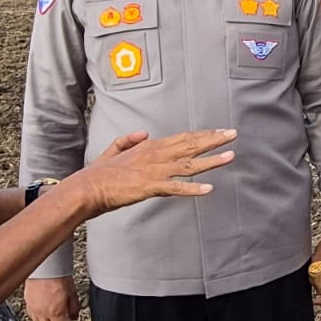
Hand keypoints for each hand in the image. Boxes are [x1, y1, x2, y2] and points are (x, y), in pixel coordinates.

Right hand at [25, 276, 80, 320]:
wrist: (44, 266)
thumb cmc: (58, 275)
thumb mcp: (73, 293)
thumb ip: (74, 307)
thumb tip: (74, 317)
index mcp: (56, 312)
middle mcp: (43, 313)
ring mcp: (33, 309)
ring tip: (54, 320)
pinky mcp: (27, 303)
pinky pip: (33, 317)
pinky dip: (39, 318)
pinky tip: (44, 313)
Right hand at [74, 128, 236, 216]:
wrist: (88, 187)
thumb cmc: (100, 172)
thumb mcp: (114, 149)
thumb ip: (129, 139)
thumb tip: (144, 132)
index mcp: (149, 146)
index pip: (182, 138)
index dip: (202, 134)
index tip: (219, 130)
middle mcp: (156, 155)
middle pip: (191, 145)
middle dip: (214, 139)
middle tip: (232, 134)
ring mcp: (155, 170)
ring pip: (190, 164)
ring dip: (212, 160)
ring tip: (231, 156)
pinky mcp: (151, 187)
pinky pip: (177, 188)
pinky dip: (194, 189)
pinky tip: (209, 189)